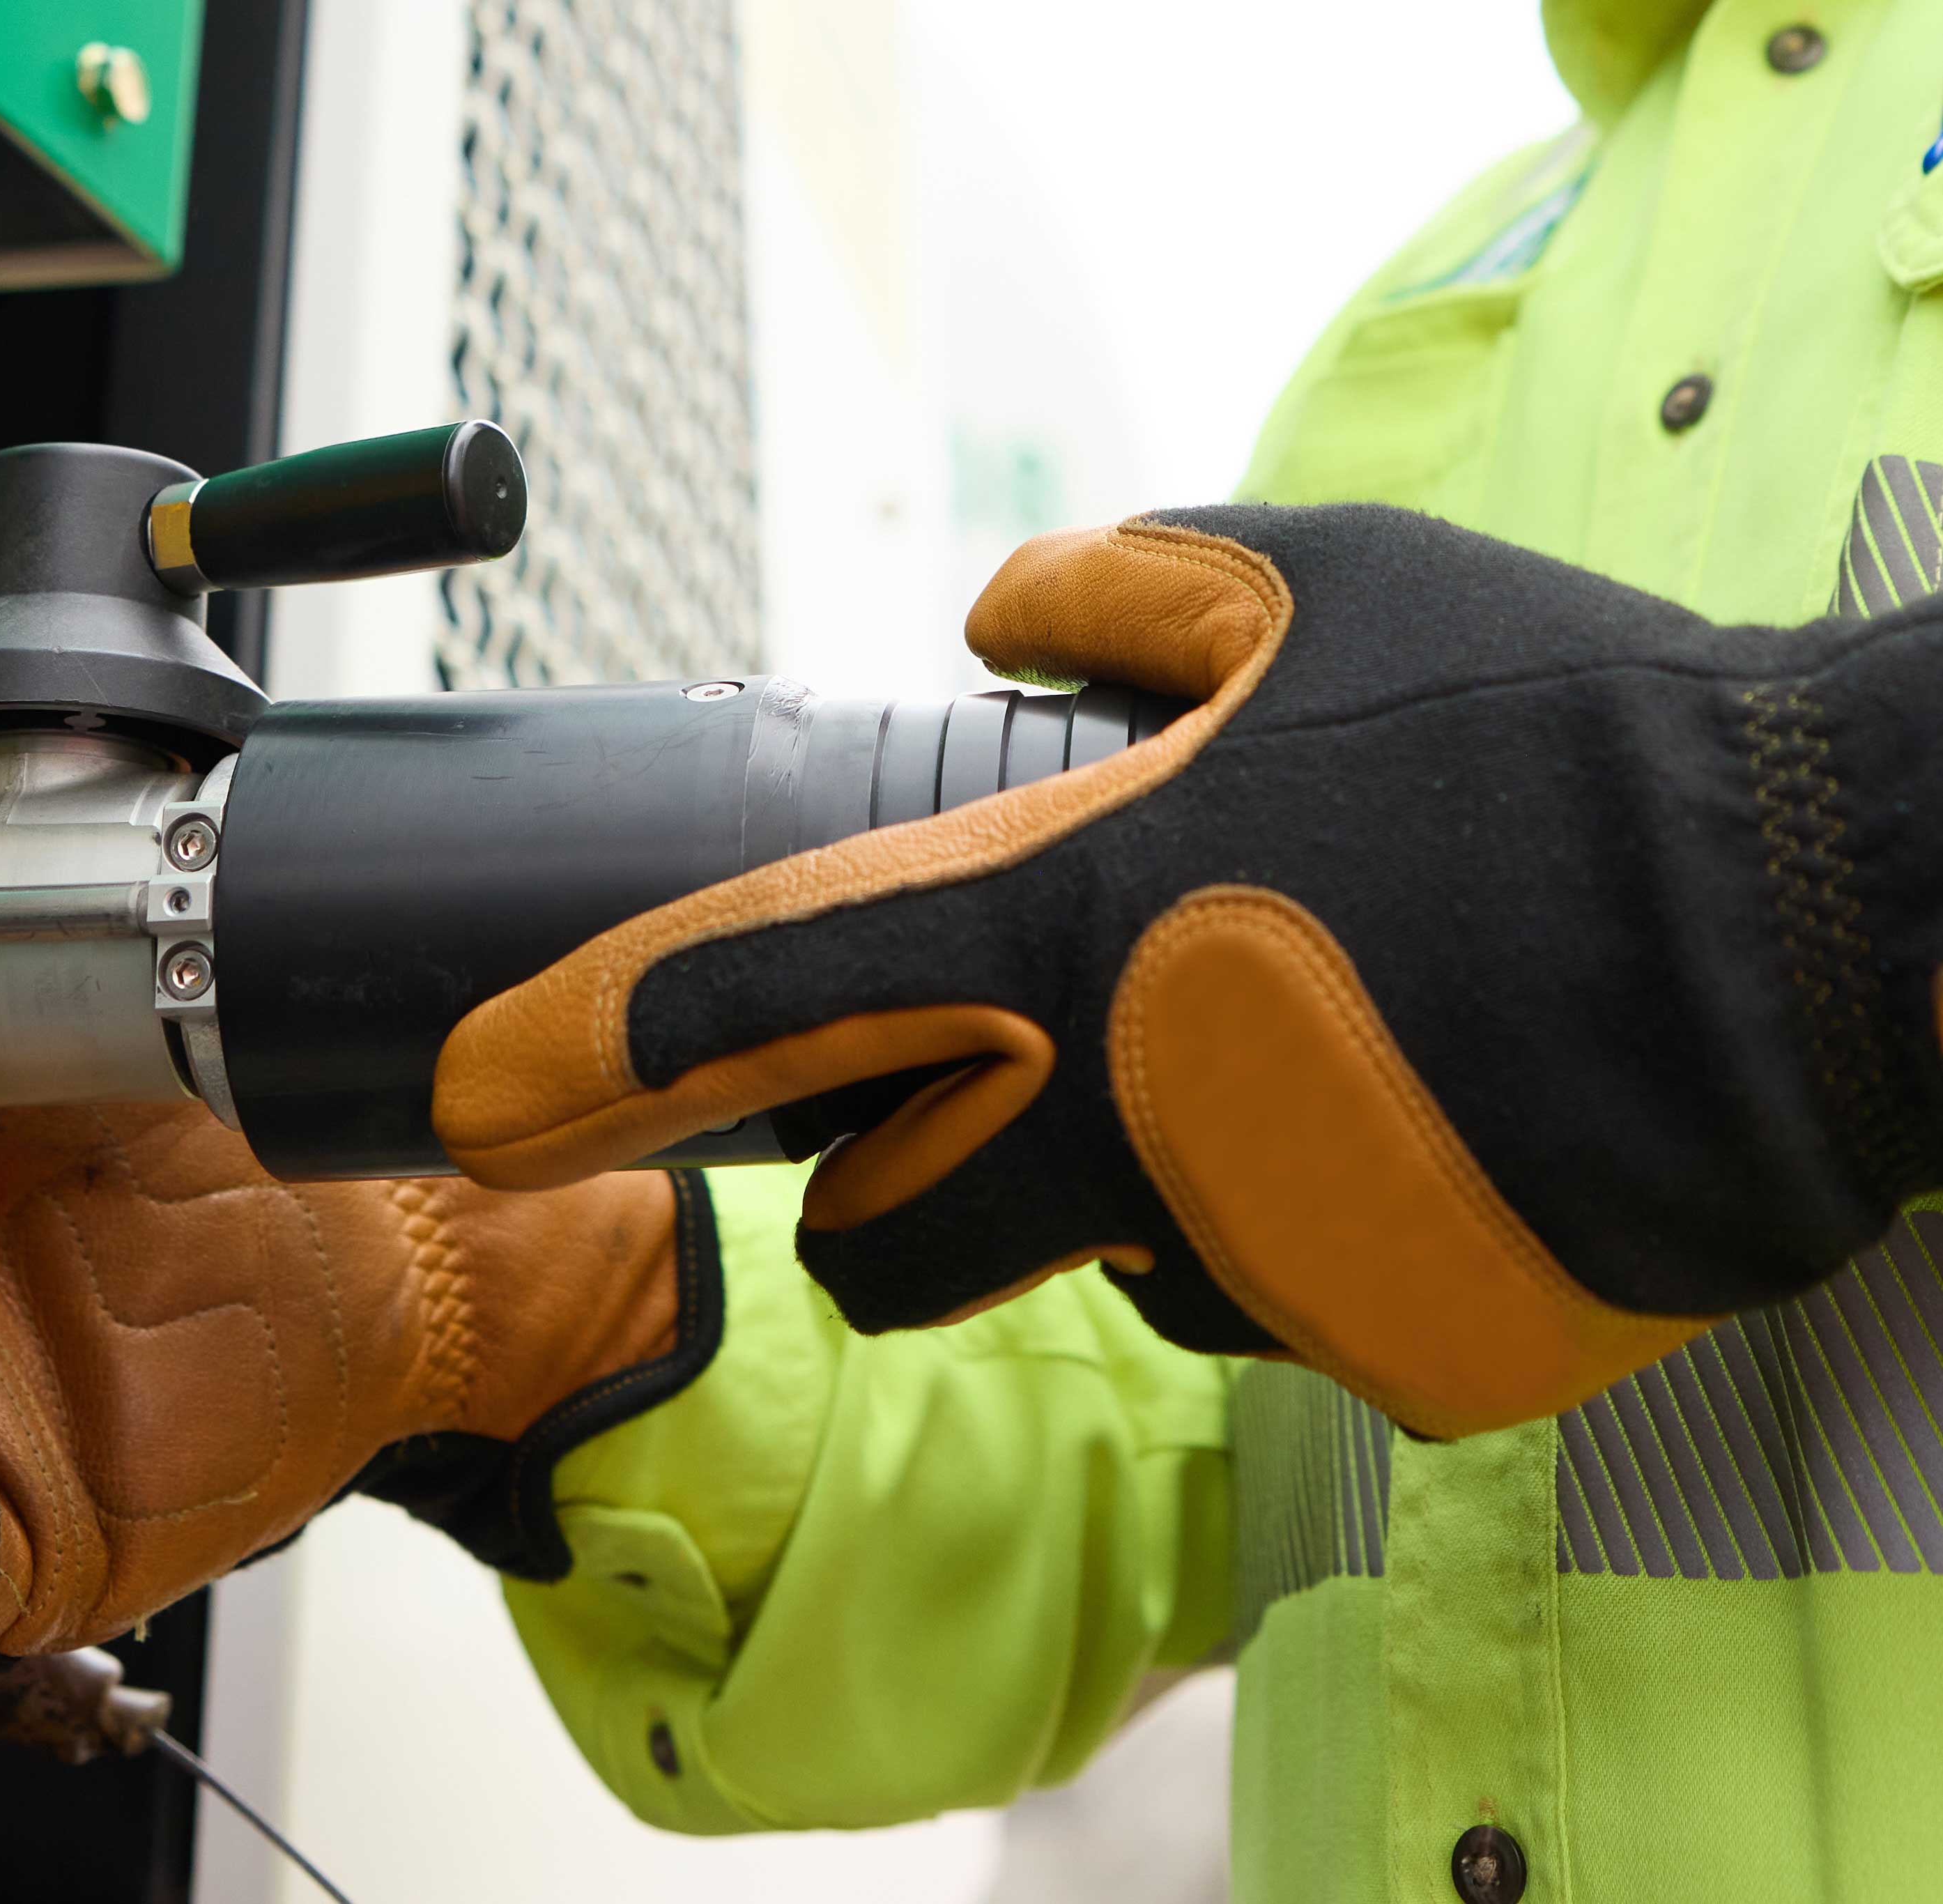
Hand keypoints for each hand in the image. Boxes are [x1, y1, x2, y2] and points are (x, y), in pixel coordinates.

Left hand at [434, 506, 1942, 1436]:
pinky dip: (1309, 1238)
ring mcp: (1256, 1257)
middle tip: (975, 1120)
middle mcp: (1124, 1121)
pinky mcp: (1386, 1348)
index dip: (588, 1055)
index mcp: (1069, 925)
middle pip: (886, 1250)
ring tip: (1307, 1063)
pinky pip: (1280, 1308)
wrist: (1832, 906)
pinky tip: (1422, 1130)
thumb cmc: (1564, 733)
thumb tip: (991, 614)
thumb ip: (1119, 596)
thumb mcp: (1327, 585)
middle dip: (891, 1207)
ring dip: (1144, 1200)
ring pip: (1107, 1278)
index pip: (755, 1004)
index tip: (476, 1102)